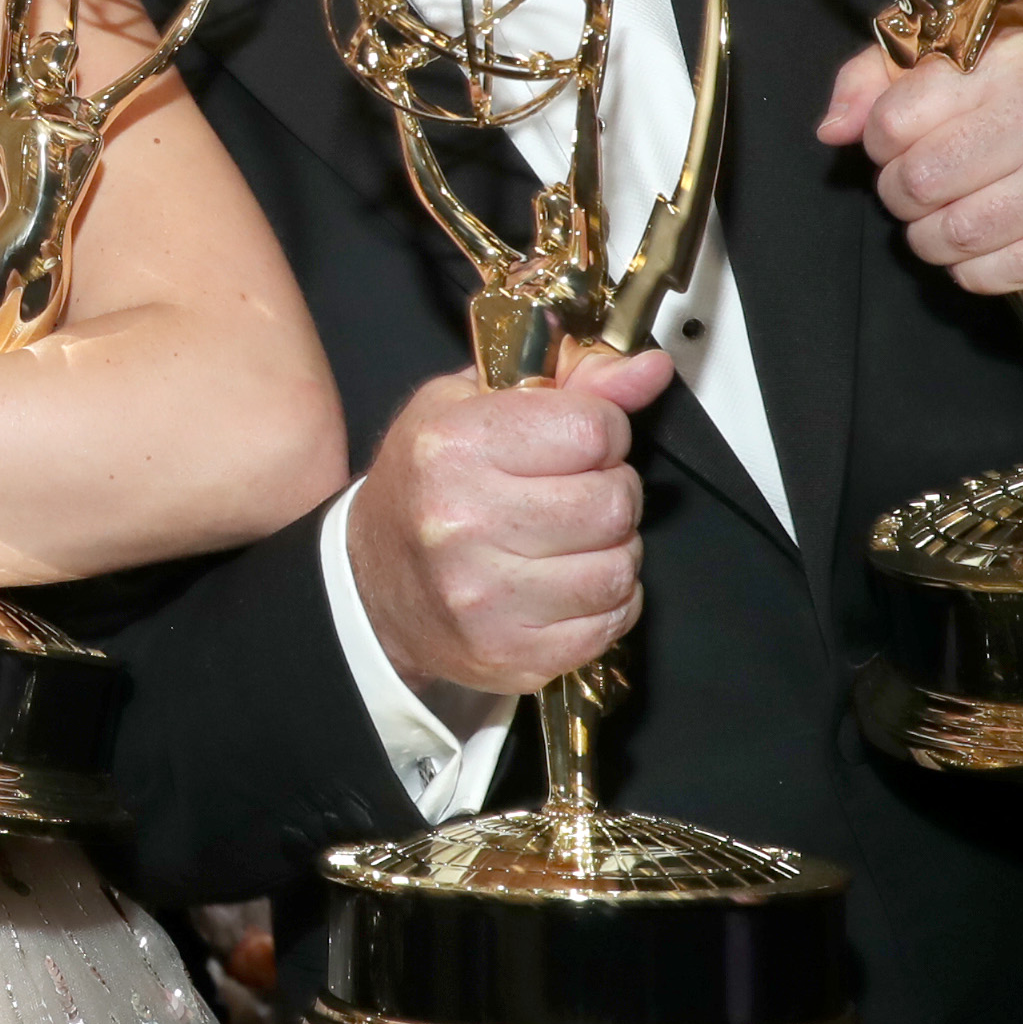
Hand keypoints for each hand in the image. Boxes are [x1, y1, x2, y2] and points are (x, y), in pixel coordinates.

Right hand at [348, 348, 672, 712]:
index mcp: (454, 447)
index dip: (604, 433)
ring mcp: (488, 599)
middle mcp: (464, 524)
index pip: (593, 430)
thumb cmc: (425, 487)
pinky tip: (569, 584)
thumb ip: (570, 381)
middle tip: (577, 494)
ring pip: (620, 566)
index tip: (580, 444)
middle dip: (611, 492)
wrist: (371, 587)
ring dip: (613, 550)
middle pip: (613, 501)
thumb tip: (651, 369)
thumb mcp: (472, 407)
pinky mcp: (514, 654)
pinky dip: (607, 602)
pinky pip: (611, 622)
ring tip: (572, 542)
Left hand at [817, 21, 1022, 291]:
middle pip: (916, 183)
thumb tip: (833, 128)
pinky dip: (975, 271)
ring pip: (952, 235)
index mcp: (1011, 56)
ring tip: (954, 220)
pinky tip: (993, 246)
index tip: (902, 147)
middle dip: (904, 198)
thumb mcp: (958, 69)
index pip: (891, 120)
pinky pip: (992, 273)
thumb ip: (877, 82)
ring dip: (934, 240)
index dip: (880, 145)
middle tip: (926, 192)